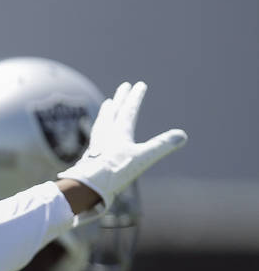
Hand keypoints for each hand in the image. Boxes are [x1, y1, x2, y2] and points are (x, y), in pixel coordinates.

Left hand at [58, 82, 186, 208]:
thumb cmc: (115, 171)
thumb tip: (183, 136)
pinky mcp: (91, 156)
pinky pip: (96, 137)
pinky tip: (98, 135)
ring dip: (107, 112)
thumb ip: (162, 145)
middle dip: (121, 99)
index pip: (129, 110)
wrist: (88, 185)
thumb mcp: (143, 157)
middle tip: (124, 86)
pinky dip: (99, 130)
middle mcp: (107, 135)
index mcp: (120, 132)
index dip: (135, 97)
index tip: (139, 84)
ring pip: (102, 123)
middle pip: (114, 112)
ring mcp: (97, 145)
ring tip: (107, 105)